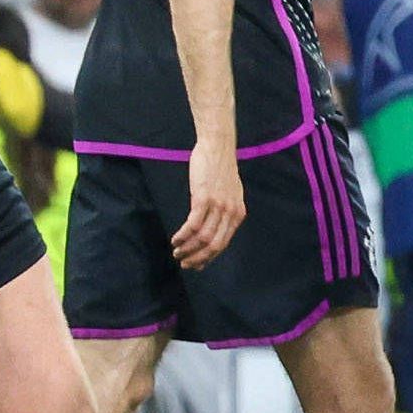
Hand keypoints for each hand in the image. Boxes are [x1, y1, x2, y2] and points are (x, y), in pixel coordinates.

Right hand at [173, 137, 246, 268]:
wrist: (217, 147)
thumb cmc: (220, 170)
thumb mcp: (230, 193)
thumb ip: (225, 212)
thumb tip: (214, 229)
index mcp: (238, 214)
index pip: (223, 244)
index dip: (208, 258)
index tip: (196, 265)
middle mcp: (230, 212)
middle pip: (214, 245)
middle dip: (197, 258)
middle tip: (183, 263)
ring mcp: (218, 206)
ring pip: (202, 238)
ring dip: (187, 249)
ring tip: (176, 252)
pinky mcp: (203, 198)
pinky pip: (192, 225)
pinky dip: (182, 236)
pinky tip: (175, 240)